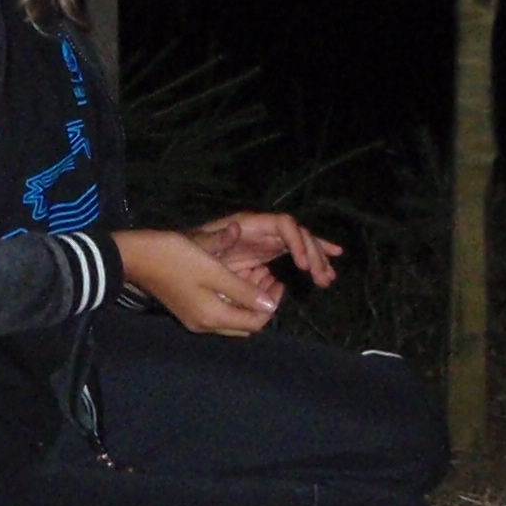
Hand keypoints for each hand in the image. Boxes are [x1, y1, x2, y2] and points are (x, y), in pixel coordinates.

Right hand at [117, 228, 282, 335]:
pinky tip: (234, 277)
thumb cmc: (175, 258)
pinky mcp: (187, 310)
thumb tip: (270, 306)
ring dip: (247, 300)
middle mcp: (205, 324)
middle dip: (261, 304)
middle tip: (269, 278)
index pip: (255, 322)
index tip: (278, 281)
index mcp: (213, 316)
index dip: (271, 305)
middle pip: (245, 324)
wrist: (135, 257)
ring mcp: (194, 319)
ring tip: (255, 274)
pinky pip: (219, 311)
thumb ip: (243, 290)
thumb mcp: (213, 270)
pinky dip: (232, 298)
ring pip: (232, 318)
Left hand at [188, 210, 340, 298]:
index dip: (296, 242)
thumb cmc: (184, 251)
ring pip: (300, 245)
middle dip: (314, 255)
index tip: (303, 266)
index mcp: (248, 224)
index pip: (283, 225)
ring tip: (328, 280)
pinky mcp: (266, 252)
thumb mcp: (197, 247)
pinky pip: (293, 254)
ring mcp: (265, 240)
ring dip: (317, 261)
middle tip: (323, 279)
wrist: (176, 255)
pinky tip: (330, 269)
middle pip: (298, 235)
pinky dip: (312, 260)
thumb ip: (216, 240)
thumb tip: (236, 229)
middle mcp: (261, 229)